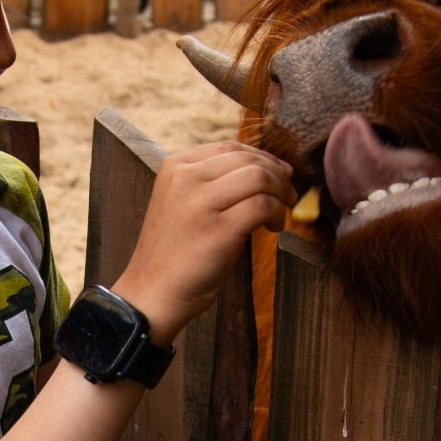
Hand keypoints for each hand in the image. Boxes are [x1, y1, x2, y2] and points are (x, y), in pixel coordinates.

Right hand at [110, 142, 291, 343]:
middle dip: (277, 175)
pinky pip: (263, 205)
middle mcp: (186, 178)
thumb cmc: (174, 253)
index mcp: (176, 167)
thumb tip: (268, 168)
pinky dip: (277, 214)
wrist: (152, 293)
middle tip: (288, 196)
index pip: (230, 147)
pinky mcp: (218, 229)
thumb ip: (213, 182)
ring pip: (259, 177)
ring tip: (279, 215)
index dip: (263, 158)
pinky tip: (273, 228)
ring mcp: (200, 202)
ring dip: (280, 194)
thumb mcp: (184, 203)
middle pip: (248, 159)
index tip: (280, 175)